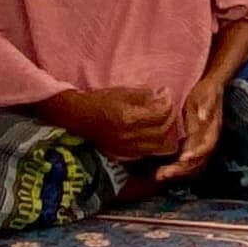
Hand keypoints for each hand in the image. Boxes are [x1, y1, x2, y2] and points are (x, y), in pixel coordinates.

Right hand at [47, 87, 178, 160]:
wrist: (78, 118)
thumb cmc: (99, 101)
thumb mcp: (122, 91)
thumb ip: (145, 95)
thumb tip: (164, 95)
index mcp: (128, 117)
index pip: (160, 114)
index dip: (168, 103)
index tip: (167, 94)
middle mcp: (129, 136)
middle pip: (162, 132)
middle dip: (170, 118)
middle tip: (168, 107)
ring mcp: (126, 148)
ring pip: (157, 146)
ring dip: (164, 133)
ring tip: (162, 121)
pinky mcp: (124, 155)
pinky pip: (147, 152)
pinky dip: (154, 143)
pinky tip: (152, 132)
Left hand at [158, 74, 229, 181]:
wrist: (206, 88)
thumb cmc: (207, 90)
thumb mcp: (208, 93)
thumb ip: (207, 104)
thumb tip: (204, 117)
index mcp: (212, 131)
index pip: (207, 147)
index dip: (197, 154)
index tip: (184, 158)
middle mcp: (205, 141)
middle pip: (197, 161)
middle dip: (182, 169)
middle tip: (165, 174)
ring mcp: (197, 144)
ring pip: (189, 164)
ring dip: (176, 172)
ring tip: (159, 176)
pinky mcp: (188, 144)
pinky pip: (182, 160)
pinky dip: (172, 167)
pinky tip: (159, 170)